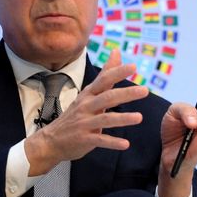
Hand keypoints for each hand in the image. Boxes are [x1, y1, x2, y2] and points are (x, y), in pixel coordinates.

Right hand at [24, 50, 148, 175]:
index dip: (117, 72)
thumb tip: (116, 52)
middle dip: (126, 93)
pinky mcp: (84, 139)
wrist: (52, 140)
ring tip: (139, 118)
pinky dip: (112, 142)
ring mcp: (84, 123)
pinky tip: (125, 145)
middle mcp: (86, 106)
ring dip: (122, 118)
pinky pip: (100, 140)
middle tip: (144, 91)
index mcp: (89, 94)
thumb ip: (106, 76)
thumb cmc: (76, 115)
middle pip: (107, 97)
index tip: (133, 67)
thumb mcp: (89, 94)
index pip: (104, 80)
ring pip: (105, 119)